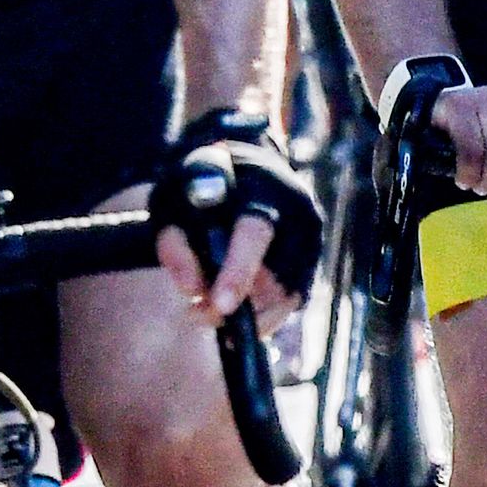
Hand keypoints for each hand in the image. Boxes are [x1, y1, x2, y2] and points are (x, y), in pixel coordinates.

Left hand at [148, 107, 317, 315]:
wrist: (249, 168)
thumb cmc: (205, 184)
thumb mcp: (174, 198)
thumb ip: (175, 241)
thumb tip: (192, 290)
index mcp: (263, 188)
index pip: (255, 233)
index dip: (238, 273)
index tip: (221, 306)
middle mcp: (298, 215)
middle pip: (277, 281)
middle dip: (237, 309)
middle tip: (196, 314)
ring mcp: (311, 241)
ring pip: (284, 300)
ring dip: (247, 317)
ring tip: (205, 310)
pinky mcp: (312, 262)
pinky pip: (288, 303)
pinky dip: (260, 316)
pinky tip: (231, 306)